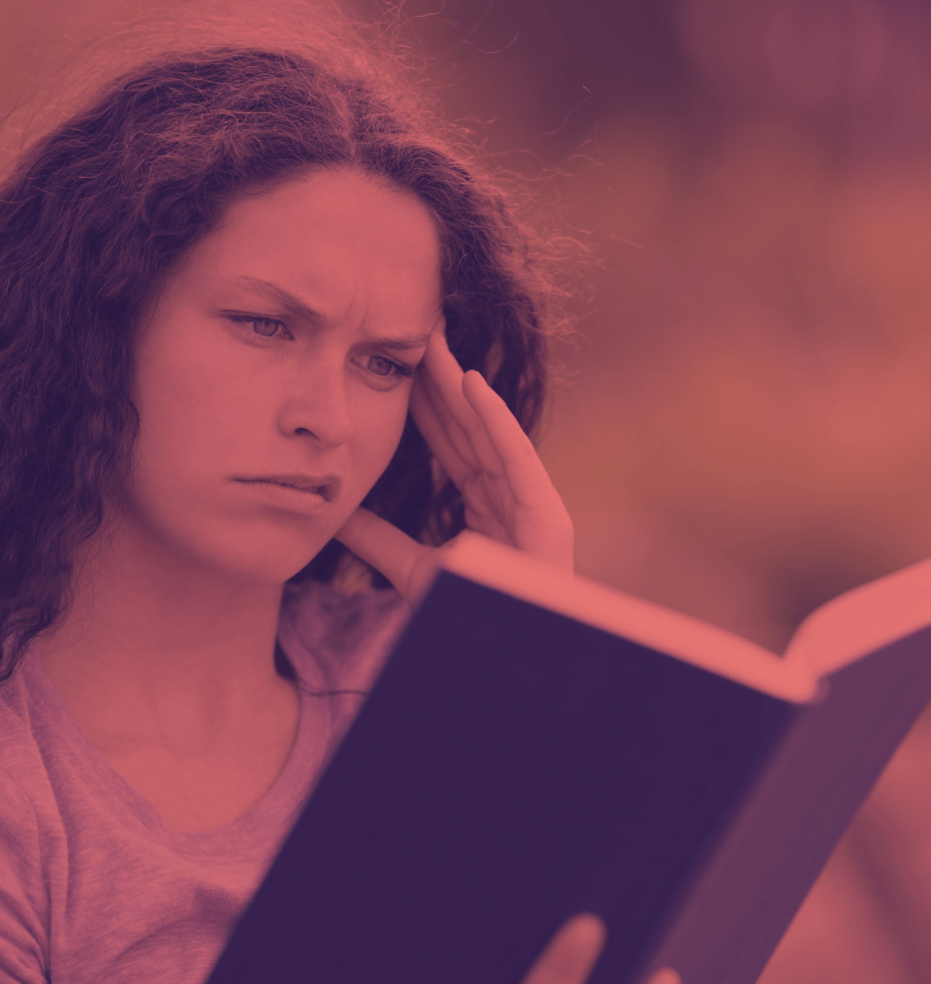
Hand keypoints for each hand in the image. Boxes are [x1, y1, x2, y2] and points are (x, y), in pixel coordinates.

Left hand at [335, 320, 574, 605]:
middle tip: (414, 333)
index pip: (450, 443)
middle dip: (441, 381)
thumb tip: (333, 512)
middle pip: (468, 427)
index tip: (395, 366)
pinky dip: (494, 418)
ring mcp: (531, 501)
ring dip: (462, 386)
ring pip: (488, 431)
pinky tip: (470, 383)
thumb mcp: (412, 568)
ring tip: (434, 343)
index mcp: (485, 504)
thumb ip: (378, 539)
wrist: (505, 651)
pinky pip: (515, 455)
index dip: (424, 405)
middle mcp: (510, 494)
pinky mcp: (545, 512)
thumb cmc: (468, 614)